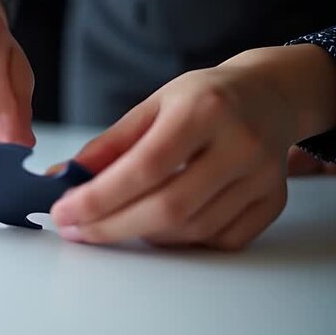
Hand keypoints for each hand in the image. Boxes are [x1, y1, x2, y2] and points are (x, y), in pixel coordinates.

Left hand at [49, 45, 335, 249]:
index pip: (144, 167)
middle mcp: (240, 144)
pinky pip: (218, 239)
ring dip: (142, 234)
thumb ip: (108, 145)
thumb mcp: (152, 106)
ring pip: (191, 229)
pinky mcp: (273, 202)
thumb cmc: (204, 99)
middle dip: (112, 226)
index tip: (64, 212)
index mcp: (204, 110)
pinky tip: (159, 224)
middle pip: (168, 207)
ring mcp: (262, 177)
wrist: (270, 95)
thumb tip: (62, 178)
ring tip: (115, 221)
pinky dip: (180, 239)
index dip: (99, 197)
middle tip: (77, 230)